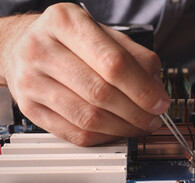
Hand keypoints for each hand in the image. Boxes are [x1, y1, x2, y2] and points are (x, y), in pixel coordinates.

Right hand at [0, 3, 168, 145]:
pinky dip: (103, 137)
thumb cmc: (70, 40)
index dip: (142, 88)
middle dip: (136, 112)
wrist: (24, 46)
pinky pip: (75, 134)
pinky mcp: (30, 109)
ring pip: (88, 118)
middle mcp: (42, 49)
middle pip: (101, 93)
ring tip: (139, 126)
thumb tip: (157, 92)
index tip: (160, 103)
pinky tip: (117, 131)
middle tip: (153, 119)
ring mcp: (31, 81)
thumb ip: (136, 58)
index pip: (113, 62)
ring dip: (122, 128)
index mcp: (66, 22)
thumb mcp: (105, 34)